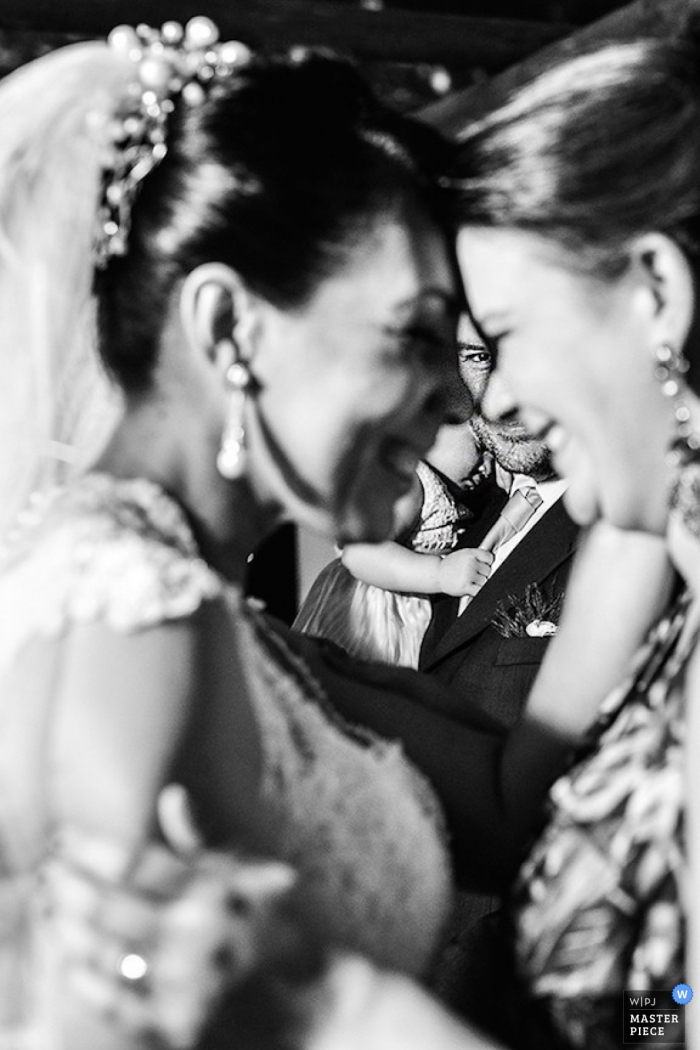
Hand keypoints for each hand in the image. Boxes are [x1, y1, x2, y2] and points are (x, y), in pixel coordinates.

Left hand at [44, 811, 305, 1048]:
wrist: (283, 968)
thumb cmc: (243, 905)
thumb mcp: (227, 864)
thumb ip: (194, 835)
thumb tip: (172, 793)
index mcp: (211, 885)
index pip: (137, 863)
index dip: (94, 848)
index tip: (65, 834)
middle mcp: (201, 928)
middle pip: (115, 907)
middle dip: (73, 886)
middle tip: (49, 869)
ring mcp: (189, 974)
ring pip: (112, 954)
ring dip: (75, 931)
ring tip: (54, 908)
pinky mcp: (181, 1015)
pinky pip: (125, 1008)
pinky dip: (94, 989)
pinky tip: (73, 966)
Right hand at [438, 547, 492, 596]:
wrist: (437, 573)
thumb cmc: (451, 565)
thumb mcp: (463, 554)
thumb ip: (478, 556)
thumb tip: (494, 562)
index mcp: (470, 553)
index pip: (489, 557)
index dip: (487, 563)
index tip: (482, 565)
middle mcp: (470, 563)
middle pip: (488, 571)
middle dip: (483, 574)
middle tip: (473, 575)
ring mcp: (468, 575)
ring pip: (485, 581)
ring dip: (479, 583)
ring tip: (469, 581)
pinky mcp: (465, 586)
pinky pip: (479, 591)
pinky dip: (478, 591)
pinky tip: (472, 588)